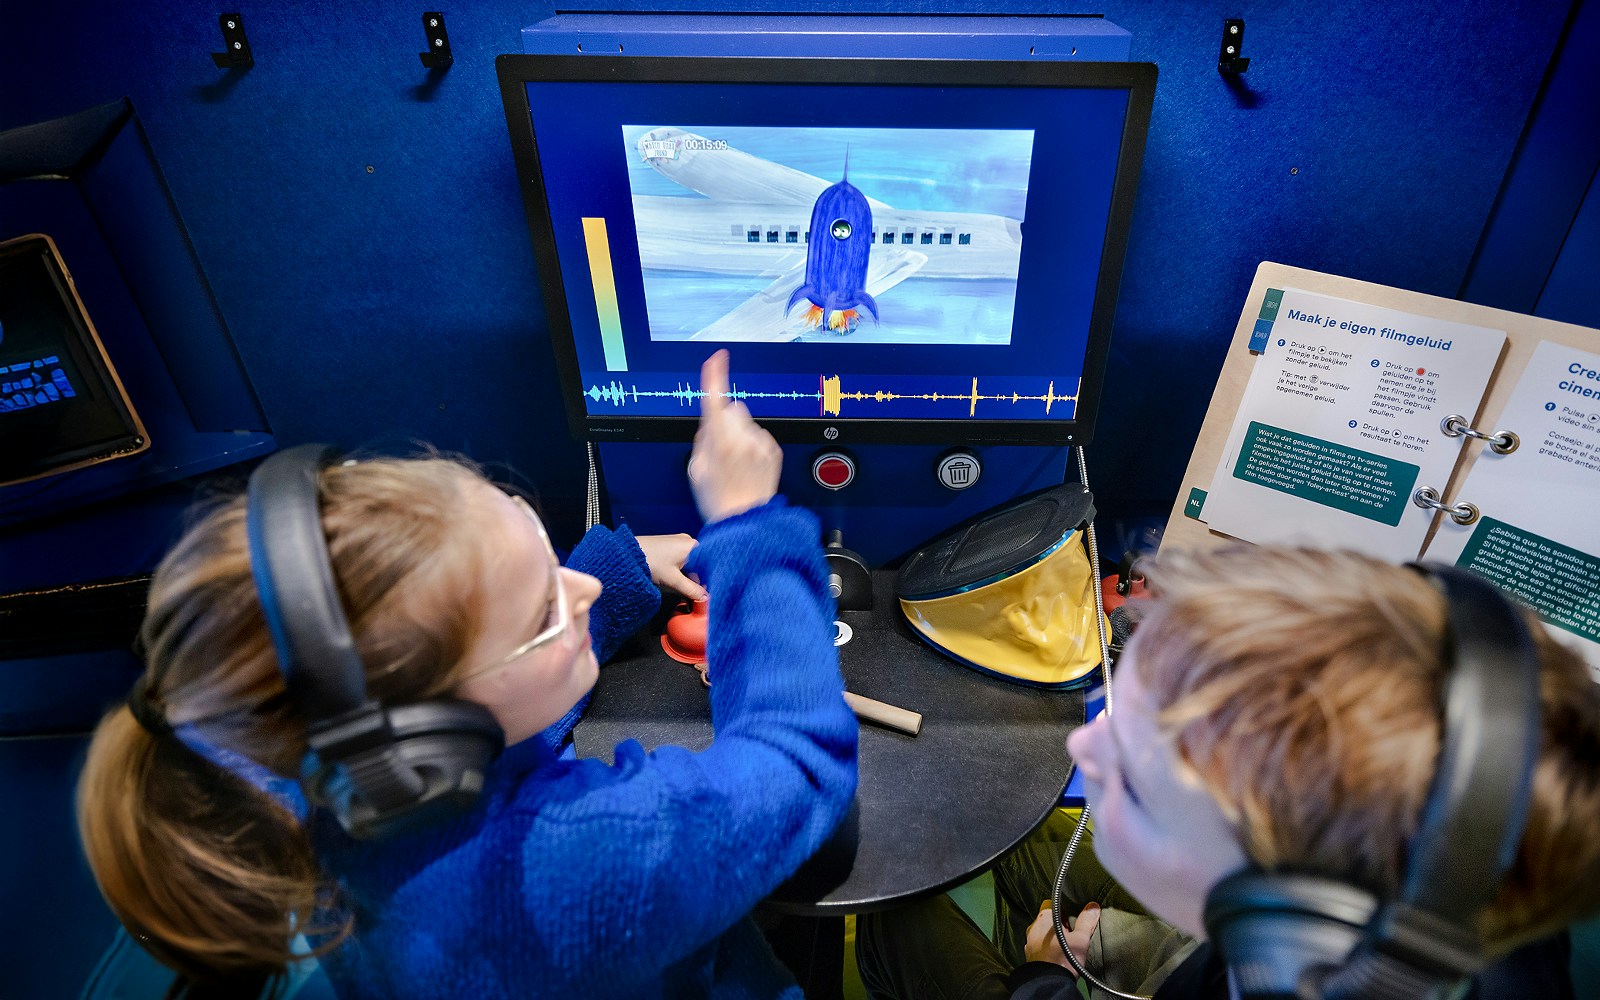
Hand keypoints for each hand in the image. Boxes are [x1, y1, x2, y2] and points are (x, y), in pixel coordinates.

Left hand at [635, 533, 706, 600]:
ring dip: (689, 575)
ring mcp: (678, 541)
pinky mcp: (669, 544)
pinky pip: (683, 558)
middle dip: (698, 578)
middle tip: (695, 593)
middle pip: (701, 563)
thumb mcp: (673, 580)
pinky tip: (677, 578)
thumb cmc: (651, 562)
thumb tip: (705, 599)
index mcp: (693, 545)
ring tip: (684, 586)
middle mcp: (688, 541)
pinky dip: (682, 569)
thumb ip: (691, 590)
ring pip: (691, 561)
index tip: (707, 592)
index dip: (709, 579)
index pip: (709, 564)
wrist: (627, 553)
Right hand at [688, 350, 781, 522]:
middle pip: (733, 410)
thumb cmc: (718, 499)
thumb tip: (710, 424)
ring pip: (746, 424)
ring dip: (740, 435)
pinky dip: (752, 446)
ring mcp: (760, 444)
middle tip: (720, 449)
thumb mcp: (696, 469)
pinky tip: (747, 467)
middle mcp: (743, 438)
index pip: (715, 399)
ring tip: (735, 463)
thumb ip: (703, 439)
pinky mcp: (773, 451)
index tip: (717, 359)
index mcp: (720, 441)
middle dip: (725, 421)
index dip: (715, 376)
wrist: (746, 521)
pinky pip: (759, 437)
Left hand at [1024, 901, 1098, 973]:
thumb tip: (1093, 906)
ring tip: (1064, 946)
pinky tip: (1056, 955)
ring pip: (1041, 933)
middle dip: (1057, 925)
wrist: (1049, 983)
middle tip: (1071, 934)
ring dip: (1051, 937)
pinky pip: (1038, 946)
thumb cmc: (1064, 959)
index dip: (1062, 910)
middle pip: (1046, 919)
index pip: (1050, 904)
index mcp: (1044, 918)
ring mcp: (1029, 942)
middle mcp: (1033, 928)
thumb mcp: (1081, 939)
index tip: (1071, 920)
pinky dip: (1046, 948)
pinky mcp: (1029, 955)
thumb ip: (1086, 921)